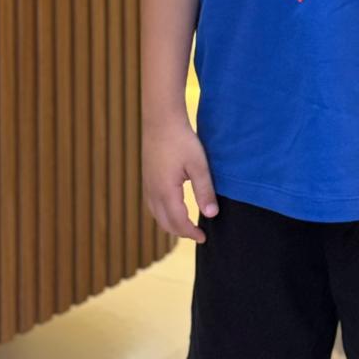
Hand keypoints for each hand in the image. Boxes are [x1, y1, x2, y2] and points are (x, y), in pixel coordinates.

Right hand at [142, 117, 219, 243]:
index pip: (178, 222)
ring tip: (186, 225)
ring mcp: (147, 185)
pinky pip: (152, 205)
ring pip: (156, 215)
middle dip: (181, 232)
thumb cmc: (181, 140)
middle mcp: (153, 192)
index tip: (204, 238)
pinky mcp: (146, 178)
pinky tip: (172, 208)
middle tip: (197, 234)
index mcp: (166, 192)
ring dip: (171, 224)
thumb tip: (211, 215)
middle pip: (165, 223)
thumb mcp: (198, 165)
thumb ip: (204, 191)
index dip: (191, 233)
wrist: (161, 120)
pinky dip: (163, 213)